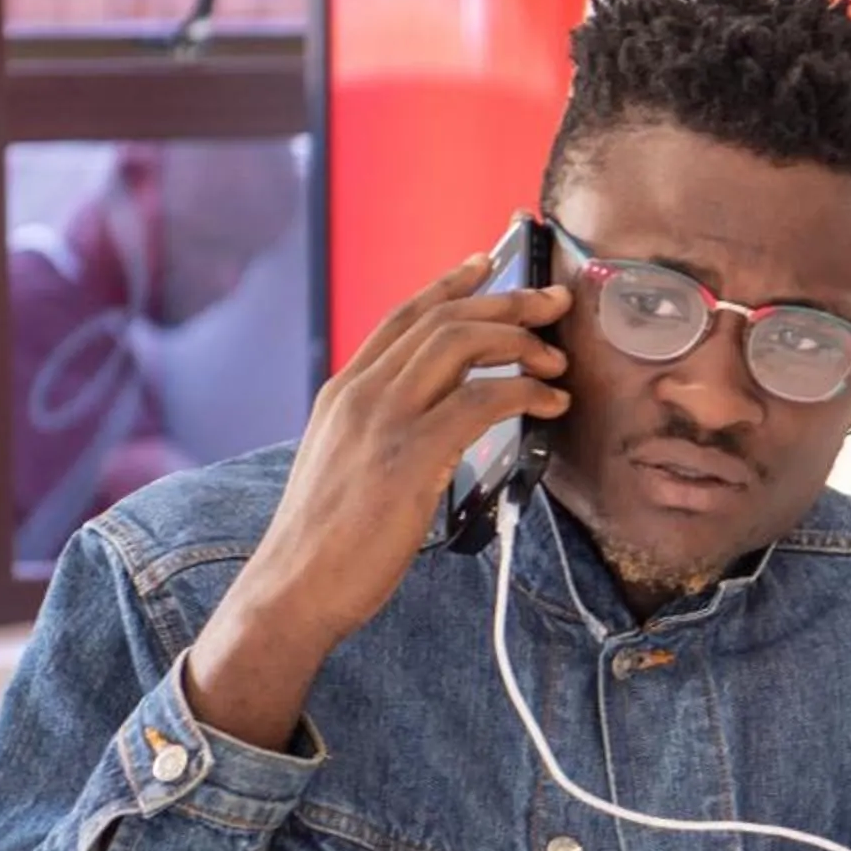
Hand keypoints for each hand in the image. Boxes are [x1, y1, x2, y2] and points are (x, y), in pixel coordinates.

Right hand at [183, 254, 572, 750]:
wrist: (294, 588)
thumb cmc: (327, 541)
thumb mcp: (345, 464)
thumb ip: (381, 430)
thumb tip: (437, 419)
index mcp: (343, 392)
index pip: (403, 317)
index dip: (450, 285)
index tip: (487, 262)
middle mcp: (360, 393)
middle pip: (442, 320)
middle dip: (505, 303)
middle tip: (552, 303)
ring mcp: (383, 420)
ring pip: (461, 345)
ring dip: (520, 343)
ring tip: (556, 358)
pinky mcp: (411, 455)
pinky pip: (481, 401)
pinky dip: (524, 392)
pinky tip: (549, 403)